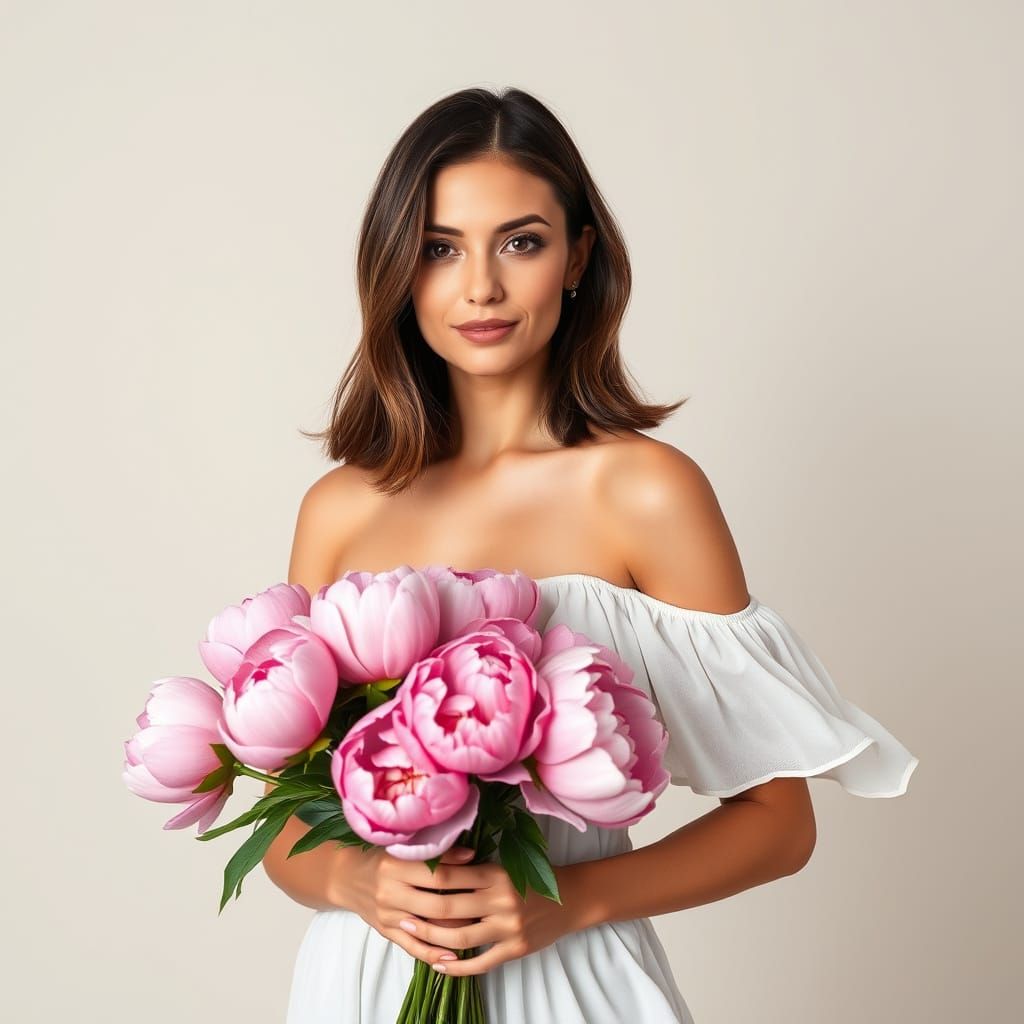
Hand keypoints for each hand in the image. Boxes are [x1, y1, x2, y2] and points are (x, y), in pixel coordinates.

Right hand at [341, 844, 487, 967]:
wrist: (347, 877)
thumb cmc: (380, 857)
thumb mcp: (401, 848)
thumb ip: (431, 852)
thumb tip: (469, 855)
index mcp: (394, 866)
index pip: (435, 873)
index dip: (461, 872)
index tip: (480, 869)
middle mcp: (390, 893)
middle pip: (435, 904)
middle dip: (464, 906)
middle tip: (486, 905)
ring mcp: (388, 916)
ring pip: (428, 929)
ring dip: (454, 932)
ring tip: (478, 930)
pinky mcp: (386, 932)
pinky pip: (413, 948)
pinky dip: (434, 954)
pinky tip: (453, 957)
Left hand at [395, 854, 581, 976]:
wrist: (572, 898)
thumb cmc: (533, 878)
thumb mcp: (506, 866)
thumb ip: (476, 869)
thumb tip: (435, 868)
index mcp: (497, 873)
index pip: (453, 876)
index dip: (427, 882)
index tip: (407, 885)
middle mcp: (502, 899)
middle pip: (451, 908)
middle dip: (423, 914)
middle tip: (401, 916)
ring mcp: (509, 926)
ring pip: (461, 938)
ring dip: (434, 942)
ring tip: (416, 940)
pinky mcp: (516, 948)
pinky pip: (481, 963)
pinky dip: (457, 968)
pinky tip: (440, 966)